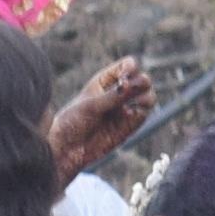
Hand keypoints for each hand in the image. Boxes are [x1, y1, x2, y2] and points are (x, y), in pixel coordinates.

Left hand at [46, 57, 158, 181]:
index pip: (128, 65)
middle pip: (142, 80)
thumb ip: (115, 95)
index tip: (123, 79)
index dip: (130, 68)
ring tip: (137, 103)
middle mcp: (118, 93)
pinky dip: (141, 113)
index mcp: (105, 81)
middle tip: (129, 89)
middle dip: (141, 81)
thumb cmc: (72, 122)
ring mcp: (124, 110)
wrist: (66, 149)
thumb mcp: (91, 105)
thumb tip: (138, 83)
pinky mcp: (128, 127)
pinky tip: (128, 115)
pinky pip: (143, 115)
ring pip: (148, 97)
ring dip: (147, 97)